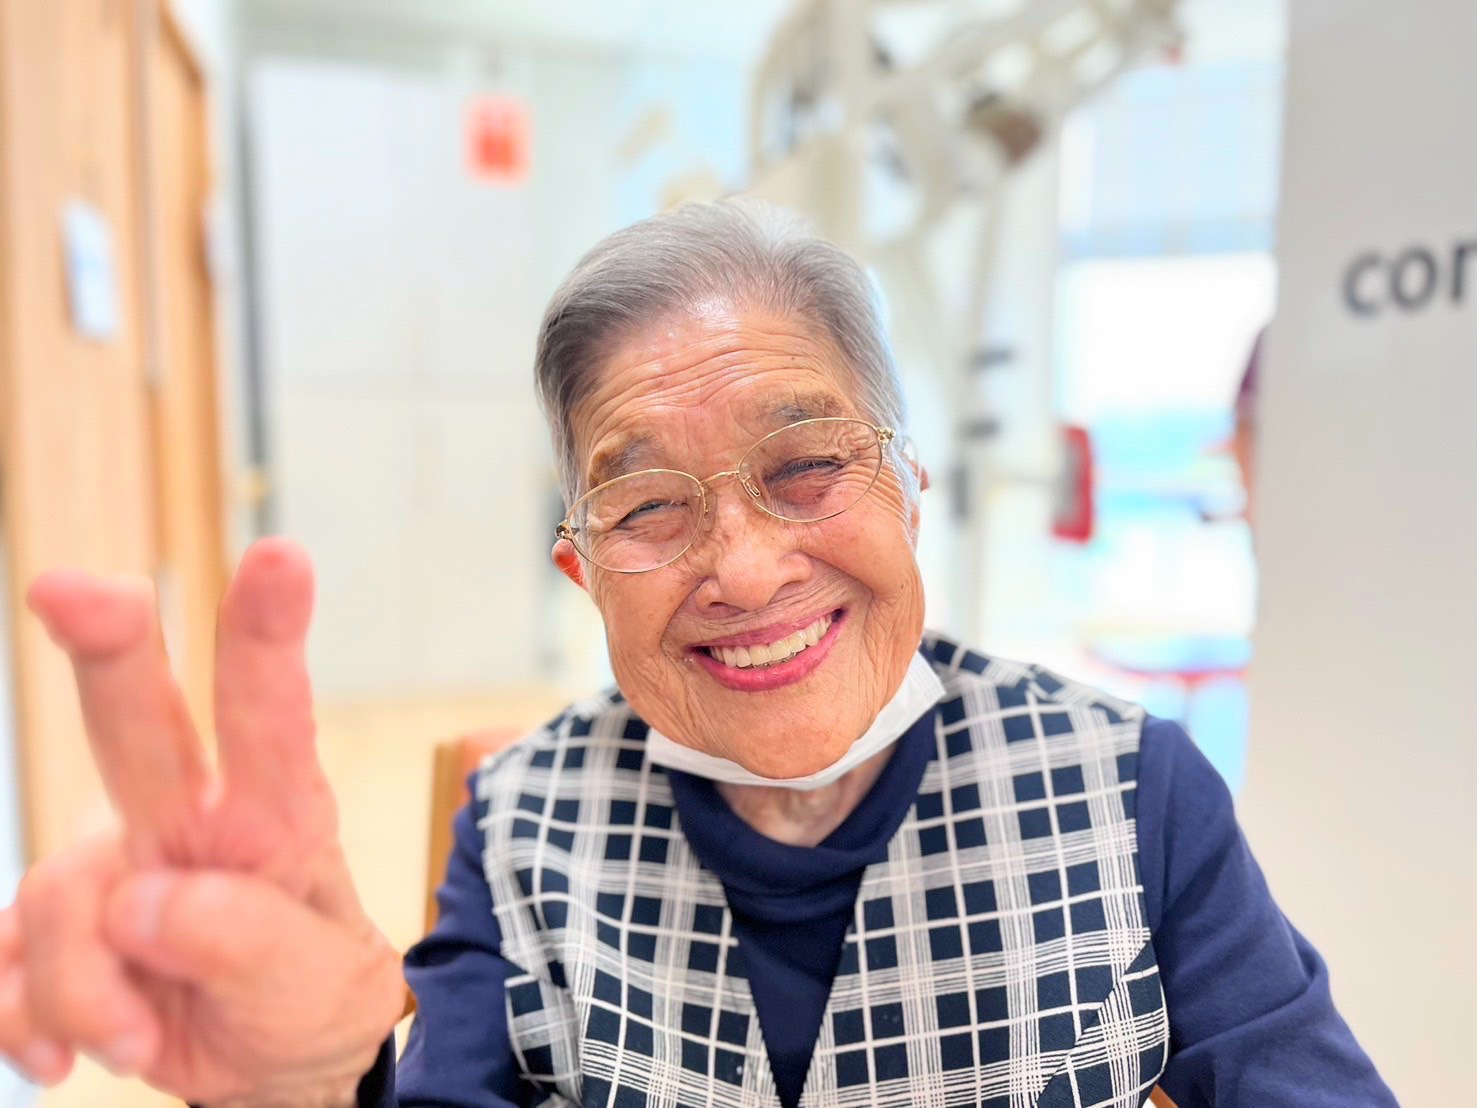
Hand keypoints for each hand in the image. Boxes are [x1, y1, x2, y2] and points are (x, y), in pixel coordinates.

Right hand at [0, 540, 405, 1104]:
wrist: (272, 1064)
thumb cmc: (312, 998)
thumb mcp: (316, 987)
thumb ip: (246, 942)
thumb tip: (144, 904)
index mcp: (273, 814)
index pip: (271, 714)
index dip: (267, 633)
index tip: (281, 556)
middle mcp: (187, 817)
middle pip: (139, 718)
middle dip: (108, 645)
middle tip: (73, 590)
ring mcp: (114, 864)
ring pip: (58, 893)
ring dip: (85, 988)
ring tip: (142, 1040)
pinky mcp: (57, 923)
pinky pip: (3, 959)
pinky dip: (27, 1017)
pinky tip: (63, 1055)